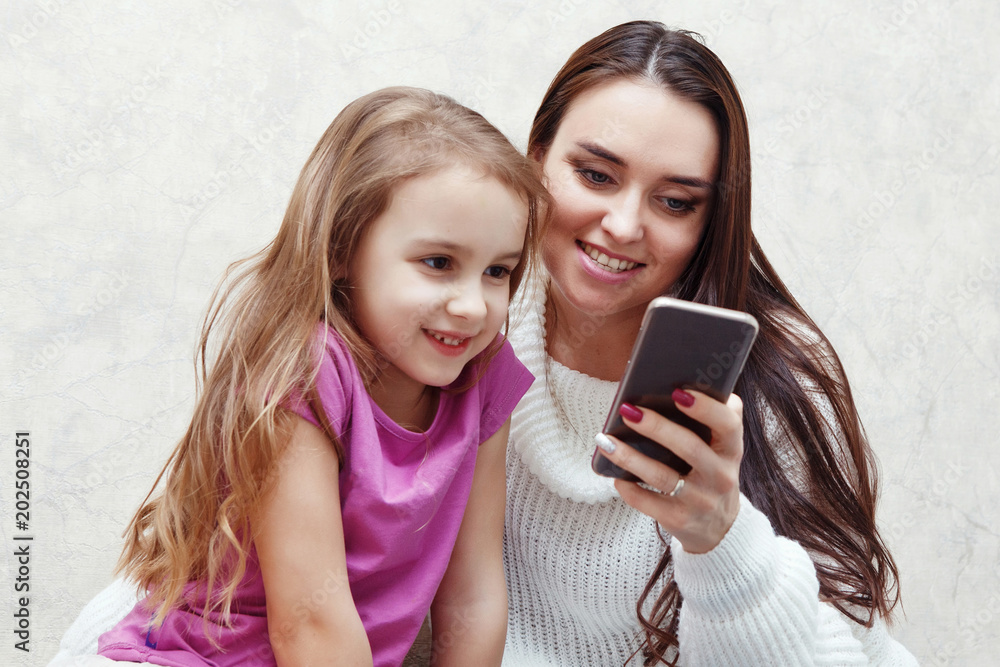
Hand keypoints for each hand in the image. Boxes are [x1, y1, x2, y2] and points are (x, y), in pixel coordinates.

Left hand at [597, 389, 743, 553]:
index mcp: (731, 450)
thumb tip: (689, 383)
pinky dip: (629, 488)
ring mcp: (701, 500)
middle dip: (656, 427)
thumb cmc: (711, 472)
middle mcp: (720, 476)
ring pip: (661, 476)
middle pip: (688, 447)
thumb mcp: (723, 449)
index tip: (678, 391)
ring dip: (630, 457)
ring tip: (605, 440)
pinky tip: (614, 474)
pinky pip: (649, 503)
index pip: (728, 425)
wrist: (719, 527)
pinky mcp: (680, 520)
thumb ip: (716, 418)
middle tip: (628, 411)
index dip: (706, 408)